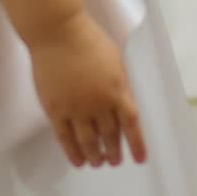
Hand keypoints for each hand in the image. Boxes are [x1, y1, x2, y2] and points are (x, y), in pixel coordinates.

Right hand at [29, 10, 146, 168]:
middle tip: (114, 161)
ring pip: (88, 141)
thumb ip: (120, 84)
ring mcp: (76, 108)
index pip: (131, 123)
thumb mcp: (116, 60)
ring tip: (98, 162)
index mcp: (117, 89)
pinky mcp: (56, 110)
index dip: (137, 143)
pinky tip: (78, 161)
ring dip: (95, 155)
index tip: (140, 159)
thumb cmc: (90, 40)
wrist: (59, 32)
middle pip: (110, 135)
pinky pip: (66, 139)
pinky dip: (73, 152)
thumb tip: (122, 105)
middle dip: (114, 151)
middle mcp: (99, 103)